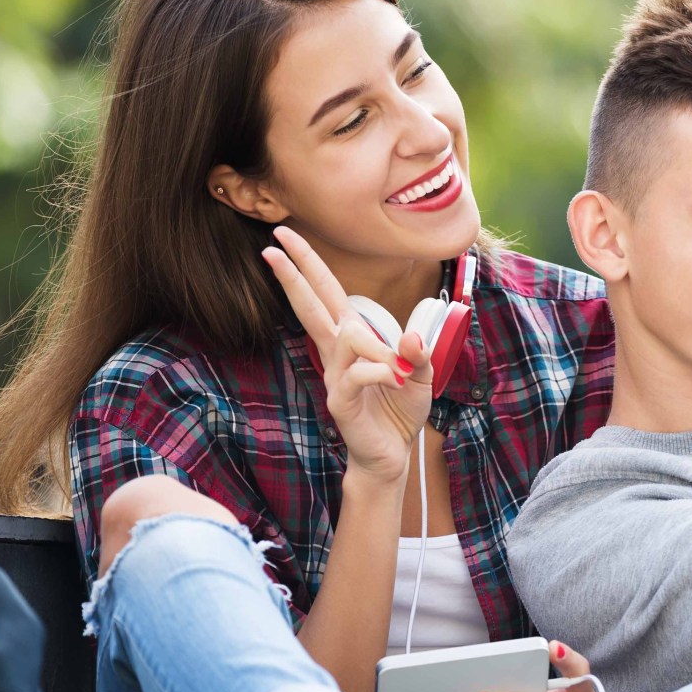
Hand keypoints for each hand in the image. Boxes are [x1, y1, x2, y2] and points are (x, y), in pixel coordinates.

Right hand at [261, 225, 431, 484]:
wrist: (391, 455)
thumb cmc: (398, 412)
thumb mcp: (419, 376)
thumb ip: (418, 353)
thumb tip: (410, 336)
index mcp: (352, 341)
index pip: (327, 295)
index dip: (308, 266)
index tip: (285, 236)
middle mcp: (337, 354)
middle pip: (312, 305)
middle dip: (294, 274)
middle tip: (272, 244)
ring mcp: (335, 376)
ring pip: (347, 336)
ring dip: (376, 347)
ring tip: (399, 369)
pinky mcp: (340, 401)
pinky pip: (358, 373)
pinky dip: (381, 372)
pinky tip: (394, 380)